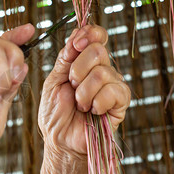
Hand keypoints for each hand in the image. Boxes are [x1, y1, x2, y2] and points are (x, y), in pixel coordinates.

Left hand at [38, 25, 130, 159]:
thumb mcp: (53, 80)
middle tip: (72, 86)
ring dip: (83, 92)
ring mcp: (113, 84)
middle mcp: (102, 69)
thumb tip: (77, 35)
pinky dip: (97, 102)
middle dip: (77, 70)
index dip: (89, 34)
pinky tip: (92, 111)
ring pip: (102, 73)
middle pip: (98, 50)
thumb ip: (65, 57)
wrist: (60, 140)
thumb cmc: (55, 112)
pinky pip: (113, 91)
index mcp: (85, 60)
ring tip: (79, 104)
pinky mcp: (121, 102)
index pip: (97, 35)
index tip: (75, 45)